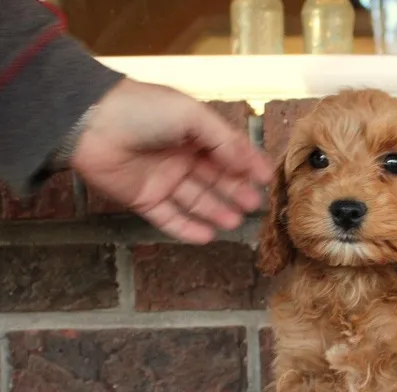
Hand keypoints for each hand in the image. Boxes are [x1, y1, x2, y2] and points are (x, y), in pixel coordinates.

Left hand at [71, 79, 272, 243]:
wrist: (89, 123)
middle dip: (236, 192)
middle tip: (255, 206)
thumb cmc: (142, 110)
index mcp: (192, 132)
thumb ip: (224, 141)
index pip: (226, 152)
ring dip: (217, 211)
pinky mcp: (143, 199)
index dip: (247, 165)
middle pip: (214, 179)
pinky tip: (208, 236)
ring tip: (236, 222)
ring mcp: (161, 179)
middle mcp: (180, 156)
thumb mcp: (191, 116)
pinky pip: (170, 218)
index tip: (267, 180)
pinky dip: (188, 228)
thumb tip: (252, 163)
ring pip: (196, 200)